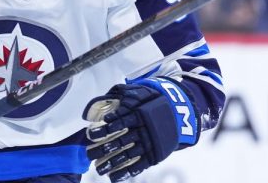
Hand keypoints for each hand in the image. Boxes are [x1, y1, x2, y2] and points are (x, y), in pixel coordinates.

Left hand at [83, 78, 198, 181]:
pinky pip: (140, 165)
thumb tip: (97, 103)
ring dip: (112, 163)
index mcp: (139, 113)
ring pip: (128, 155)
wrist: (179, 112)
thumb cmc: (151, 101)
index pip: (120, 121)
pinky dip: (126, 172)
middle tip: (88, 154)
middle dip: (103, 149)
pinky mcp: (155, 153)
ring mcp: (150, 142)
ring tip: (99, 169)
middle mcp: (143, 129)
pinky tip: (114, 177)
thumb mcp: (137, 93)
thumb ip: (119, 95)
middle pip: (120, 140)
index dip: (106, 128)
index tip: (92, 134)